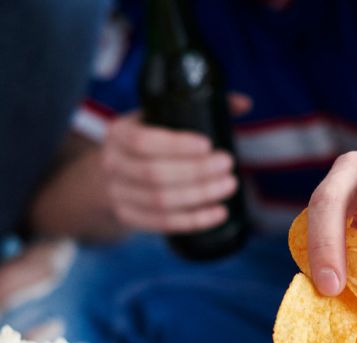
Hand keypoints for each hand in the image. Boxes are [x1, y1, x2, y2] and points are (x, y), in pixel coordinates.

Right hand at [101, 94, 251, 233]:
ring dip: (200, 196)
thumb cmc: (148, 141)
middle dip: (196, 171)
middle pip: (154, 174)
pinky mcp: (129, 217)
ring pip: (161, 201)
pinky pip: (163, 223)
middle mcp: (112, 164)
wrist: (114, 173)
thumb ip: (199, 108)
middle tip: (227, 164)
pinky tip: (219, 213)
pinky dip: (194, 220)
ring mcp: (118, 194)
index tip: (207, 144)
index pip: (143, 141)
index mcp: (117, 133)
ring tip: (228, 185)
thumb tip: (244, 104)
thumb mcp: (159, 118)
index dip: (176, 145)